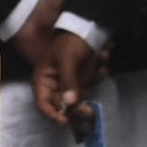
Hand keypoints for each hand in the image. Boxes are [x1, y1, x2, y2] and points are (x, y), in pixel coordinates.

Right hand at [8, 2, 112, 131]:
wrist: (86, 25)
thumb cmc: (70, 42)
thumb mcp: (67, 60)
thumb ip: (68, 82)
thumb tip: (70, 104)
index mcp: (43, 80)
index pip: (43, 105)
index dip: (54, 115)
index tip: (67, 121)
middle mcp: (55, 85)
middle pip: (64, 106)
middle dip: (79, 106)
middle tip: (90, 111)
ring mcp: (69, 83)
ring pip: (80, 98)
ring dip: (92, 82)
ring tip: (99, 66)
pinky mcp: (83, 80)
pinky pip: (91, 86)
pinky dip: (98, 75)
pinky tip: (103, 60)